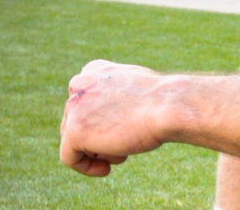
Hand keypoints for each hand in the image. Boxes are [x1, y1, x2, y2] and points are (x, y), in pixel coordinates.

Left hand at [59, 60, 166, 176]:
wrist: (170, 106)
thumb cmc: (162, 101)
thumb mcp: (136, 91)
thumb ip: (115, 98)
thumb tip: (104, 117)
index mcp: (94, 70)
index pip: (84, 102)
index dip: (99, 120)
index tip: (118, 129)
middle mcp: (79, 84)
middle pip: (77, 121)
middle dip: (98, 137)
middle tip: (122, 147)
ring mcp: (74, 107)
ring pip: (74, 139)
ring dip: (97, 151)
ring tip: (123, 155)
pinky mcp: (74, 131)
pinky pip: (69, 157)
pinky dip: (85, 167)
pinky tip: (106, 169)